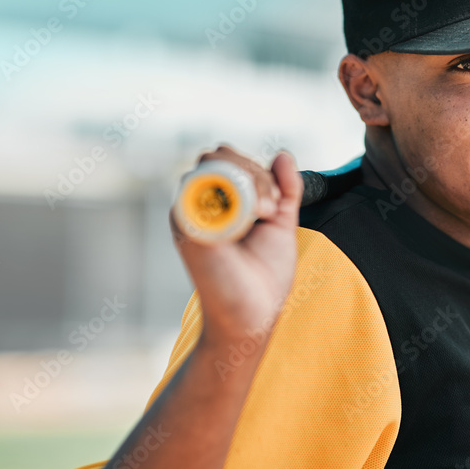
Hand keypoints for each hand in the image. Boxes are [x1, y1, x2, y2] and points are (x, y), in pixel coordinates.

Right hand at [169, 144, 302, 348]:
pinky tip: (250, 219)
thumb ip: (284, 189)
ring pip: (212, 164)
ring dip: (248, 181)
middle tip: (270, 209)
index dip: (256, 170)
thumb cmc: (264, 276)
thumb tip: (282, 155)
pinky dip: (233, 196)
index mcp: (218, 202)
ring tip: (264, 214)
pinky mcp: (185, 223)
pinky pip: (201, 186)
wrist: (253, 313)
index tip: (275, 204)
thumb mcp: (279, 223)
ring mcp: (189, 212)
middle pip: (218, 155)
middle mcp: (199, 203)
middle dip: (254, 172)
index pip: (229, 159)